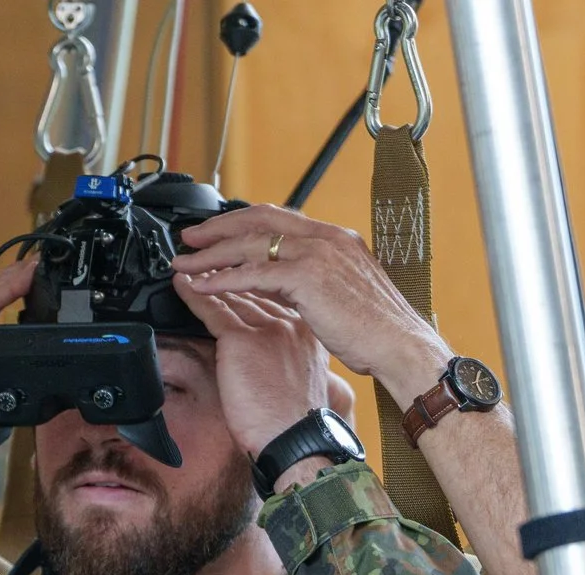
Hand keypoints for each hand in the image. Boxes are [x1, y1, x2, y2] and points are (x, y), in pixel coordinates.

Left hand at [172, 279, 333, 461]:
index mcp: (307, 333)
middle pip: (253, 292)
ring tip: (192, 269)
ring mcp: (268, 329)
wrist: (296, 441)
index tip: (236, 279)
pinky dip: (194, 296)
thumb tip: (260, 358)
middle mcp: (292, 324)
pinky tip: (181, 285)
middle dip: (229, 279)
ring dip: (209, 281)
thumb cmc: (293, 423)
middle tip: (207, 266)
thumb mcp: (296, 381)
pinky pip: (212, 310)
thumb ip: (283, 359)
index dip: (251, 287)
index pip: (274, 299)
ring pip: (232, 297)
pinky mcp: (243, 341)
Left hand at [174, 206, 451, 404]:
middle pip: (259, 220)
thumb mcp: (341, 296)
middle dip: (218, 227)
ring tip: (184, 262)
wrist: (399, 346)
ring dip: (212, 253)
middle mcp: (326, 238)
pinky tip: (201, 285)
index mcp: (335, 239)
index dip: (242, 223)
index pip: (279, 218)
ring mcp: (317, 254)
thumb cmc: (376, 332)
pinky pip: (253, 274)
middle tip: (188, 237)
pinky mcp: (307, 278)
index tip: (216, 231)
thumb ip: (311, 283)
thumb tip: (284, 286)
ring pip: (251, 244)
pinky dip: (223, 278)